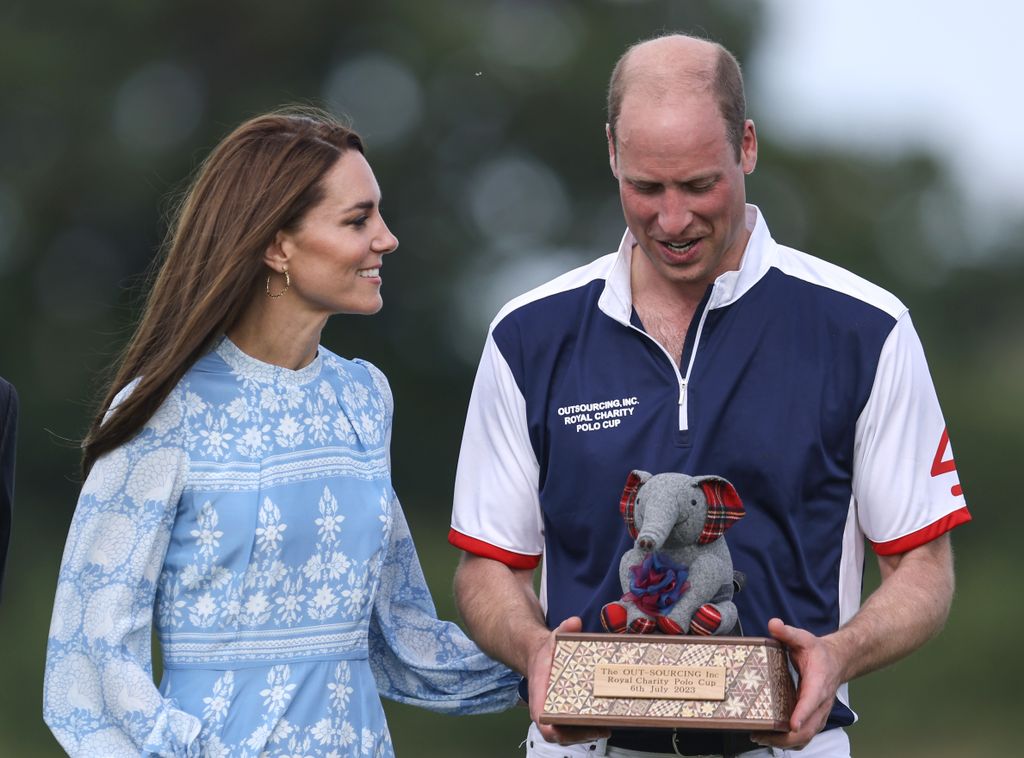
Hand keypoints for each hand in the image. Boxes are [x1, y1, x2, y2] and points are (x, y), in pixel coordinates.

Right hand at [527, 616, 611, 745]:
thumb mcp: (553, 639)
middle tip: (602, 729)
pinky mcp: (566, 713)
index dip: (555, 730)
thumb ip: (564, 630)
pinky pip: (575, 727)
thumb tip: (575, 622)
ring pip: (570, 734)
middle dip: (581, 735)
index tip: (569, 728)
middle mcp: (547, 709)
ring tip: (607, 727)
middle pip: (561, 734)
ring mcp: (557, 714)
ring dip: (588, 734)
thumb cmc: (547, 652)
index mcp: (540, 696)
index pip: (543, 722)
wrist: (540, 657)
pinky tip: (606, 722)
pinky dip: (589, 728)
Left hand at [751, 617, 843, 750]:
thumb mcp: (803, 638)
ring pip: (806, 736)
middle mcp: (820, 703)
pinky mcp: (813, 718)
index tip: (792, 724)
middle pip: (808, 728)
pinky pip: (804, 736)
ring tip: (760, 738)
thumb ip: (787, 632)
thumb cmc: (818, 652)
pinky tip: (771, 739)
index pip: (811, 700)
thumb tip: (773, 624)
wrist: (836, 661)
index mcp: (818, 682)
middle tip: (761, 735)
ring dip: (785, 743)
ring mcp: (818, 713)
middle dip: (786, 736)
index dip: (802, 713)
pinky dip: (789, 742)